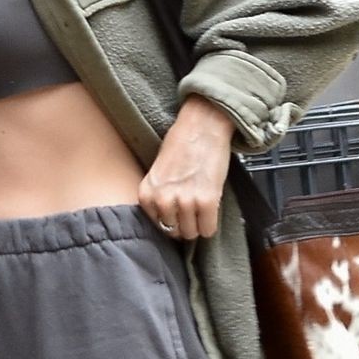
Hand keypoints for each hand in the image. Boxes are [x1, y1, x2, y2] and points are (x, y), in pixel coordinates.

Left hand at [139, 95, 234, 240]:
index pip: (158, 227)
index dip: (172, 219)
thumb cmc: (181, 145)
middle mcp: (163, 200)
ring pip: (192, 233)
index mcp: (147, 195)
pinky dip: (211, 223)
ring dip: (198, 224)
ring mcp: (185, 202)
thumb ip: (159, 197)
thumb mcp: (158, 174)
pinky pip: (208, 229)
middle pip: (175, 233)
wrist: (202, 125)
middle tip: (192, 209)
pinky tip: (211, 209)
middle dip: (185, 224)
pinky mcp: (206, 201)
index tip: (178, 211)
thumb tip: (169, 222)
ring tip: (201, 206)